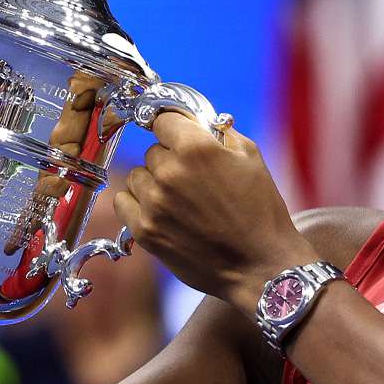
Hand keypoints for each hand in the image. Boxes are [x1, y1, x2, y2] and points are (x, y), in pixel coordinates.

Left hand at [112, 113, 317, 310]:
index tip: (181, 137)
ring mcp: (154, 203)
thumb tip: (193, 121)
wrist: (260, 265)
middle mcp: (170, 172)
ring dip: (154, 183)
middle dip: (171, 160)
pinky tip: (161, 212)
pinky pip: (122, 201)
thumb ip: (218, 130)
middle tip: (195, 180)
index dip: (176, 128)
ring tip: (181, 201)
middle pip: (152, 150)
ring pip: (137, 175)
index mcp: (196, 148)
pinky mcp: (144, 230)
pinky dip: (138, 204)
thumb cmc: (261, 211)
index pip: (163, 119)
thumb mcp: (251, 157)